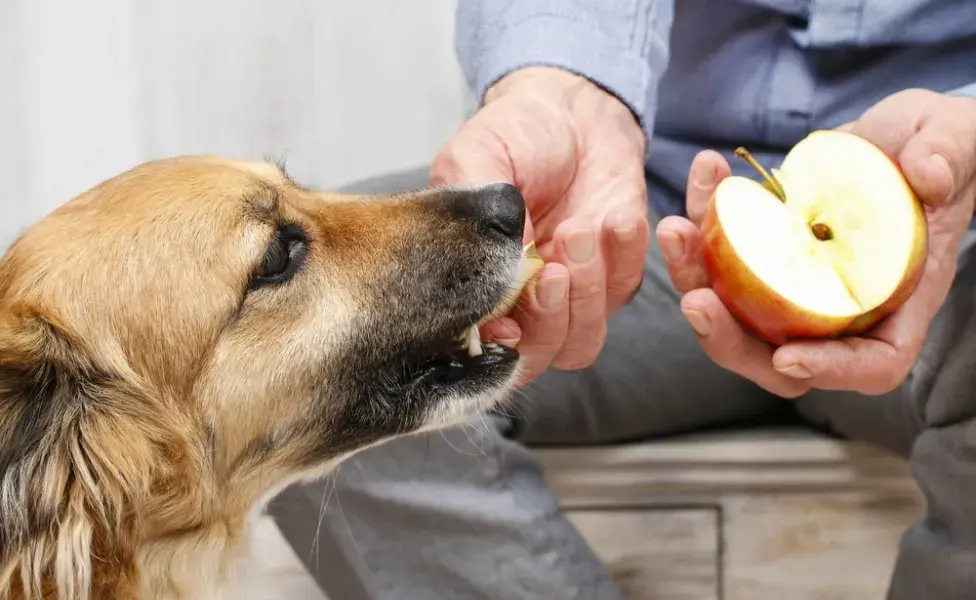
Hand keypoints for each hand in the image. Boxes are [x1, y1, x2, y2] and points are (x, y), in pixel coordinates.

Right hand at [431, 67, 649, 383]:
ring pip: (582, 341)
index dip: (496, 349)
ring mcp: (570, 295)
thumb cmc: (513, 134)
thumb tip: (495, 278)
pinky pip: (624, 291)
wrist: (572, 109)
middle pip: (536, 357)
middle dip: (548, 319)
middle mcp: (520, 303)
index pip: (481, 346)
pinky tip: (615, 216)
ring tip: (581, 228)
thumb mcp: (473, 160)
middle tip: (554, 269)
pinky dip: (624, 257)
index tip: (508, 324)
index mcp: (475, 285)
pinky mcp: (615, 275)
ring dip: (587, 292)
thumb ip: (475, 220)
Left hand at [657, 88, 975, 397]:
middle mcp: (838, 304)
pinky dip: (702, 220)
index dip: (830, 371)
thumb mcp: (956, 141)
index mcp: (896, 298)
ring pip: (733, 310)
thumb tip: (929, 175)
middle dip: (728, 338)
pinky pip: (720, 254)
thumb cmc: (941, 148)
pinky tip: (705, 174)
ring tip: (676, 230)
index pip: (871, 363)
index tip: (788, 358)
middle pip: (778, 355)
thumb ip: (948, 156)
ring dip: (694, 275)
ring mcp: (793, 282)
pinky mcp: (762, 252)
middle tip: (695, 300)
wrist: (899, 135)